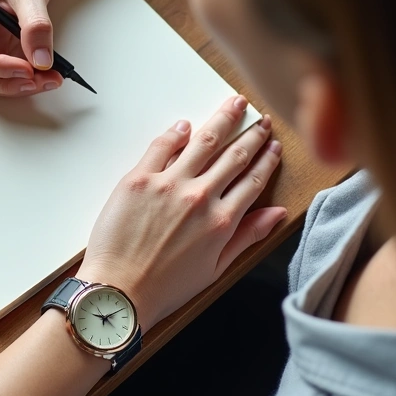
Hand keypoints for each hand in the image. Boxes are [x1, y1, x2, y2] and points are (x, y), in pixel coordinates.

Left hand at [76, 96, 286, 332]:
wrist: (118, 292)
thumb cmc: (165, 287)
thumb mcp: (216, 268)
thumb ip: (248, 236)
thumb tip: (278, 213)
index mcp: (222, 221)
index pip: (253, 179)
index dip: (266, 159)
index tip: (274, 145)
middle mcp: (199, 197)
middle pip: (234, 155)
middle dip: (252, 134)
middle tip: (261, 119)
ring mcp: (168, 185)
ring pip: (203, 141)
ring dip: (222, 119)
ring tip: (234, 104)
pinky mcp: (138, 179)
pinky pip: (161, 146)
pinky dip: (177, 132)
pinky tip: (186, 124)